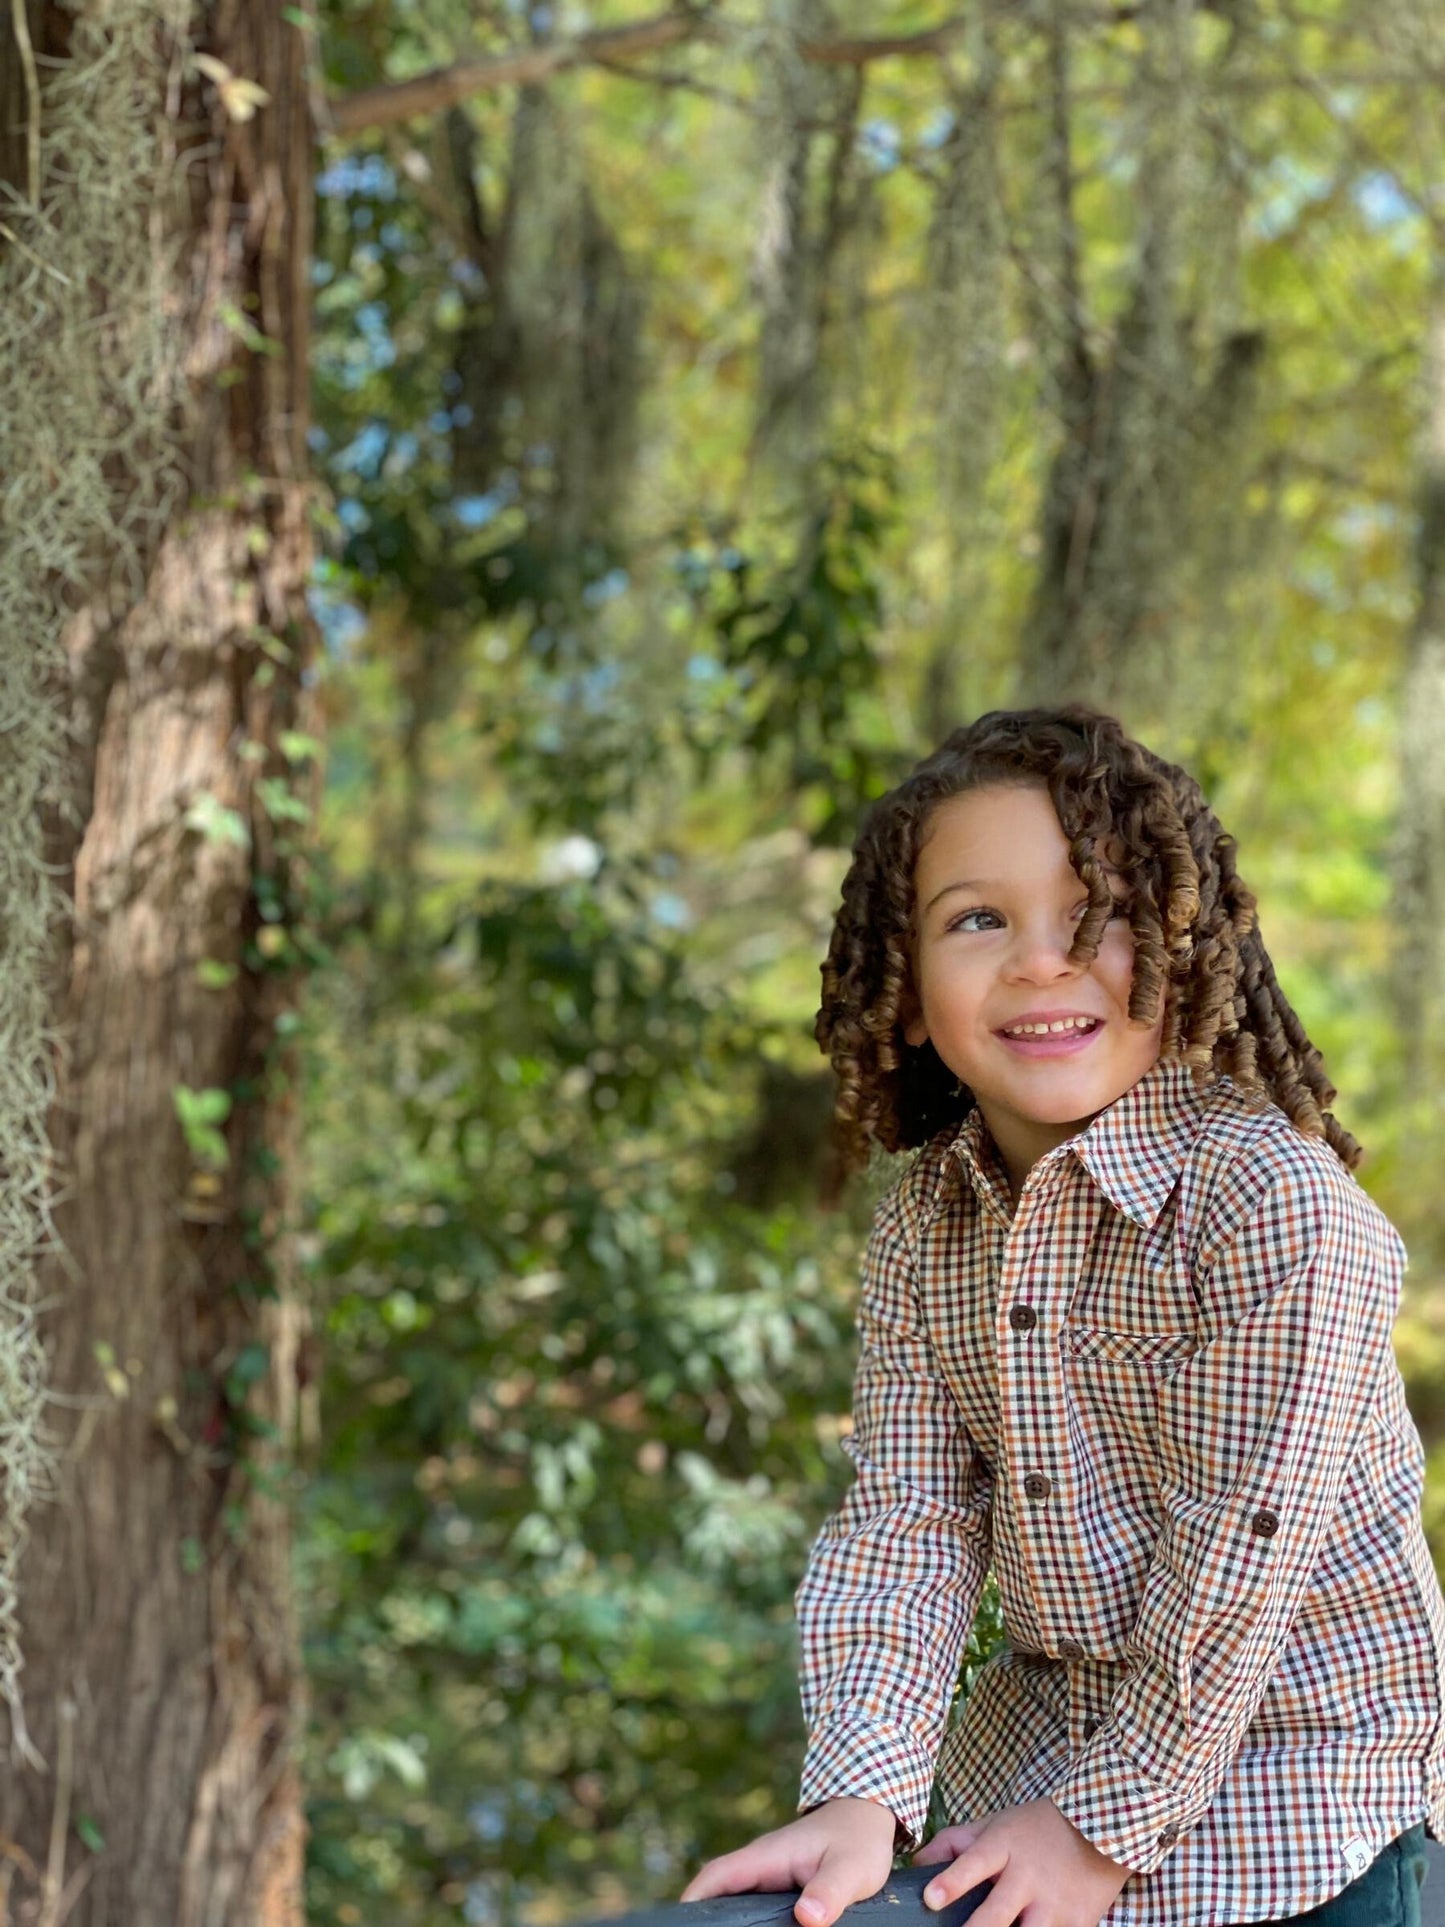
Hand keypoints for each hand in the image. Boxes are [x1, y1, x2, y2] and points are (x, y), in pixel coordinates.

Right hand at [681, 1796, 897, 1926]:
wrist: (867, 1816)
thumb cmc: (859, 1838)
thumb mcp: (852, 1868)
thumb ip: (830, 1891)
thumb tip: (806, 1918)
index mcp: (767, 1857)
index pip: (716, 1876)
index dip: (694, 1901)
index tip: (677, 1925)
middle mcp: (760, 1866)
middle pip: (717, 1893)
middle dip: (702, 1918)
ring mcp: (768, 1876)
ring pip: (734, 1901)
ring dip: (723, 1919)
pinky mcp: (779, 1887)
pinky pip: (751, 1905)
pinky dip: (743, 1921)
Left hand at [913, 1798, 1131, 1926]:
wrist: (1100, 1826)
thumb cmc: (1036, 1827)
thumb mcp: (996, 1823)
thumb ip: (956, 1842)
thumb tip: (916, 1863)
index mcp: (1005, 1847)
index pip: (974, 1863)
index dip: (951, 1881)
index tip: (931, 1899)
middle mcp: (1028, 1877)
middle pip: (997, 1913)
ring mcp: (1055, 1903)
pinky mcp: (1078, 1923)